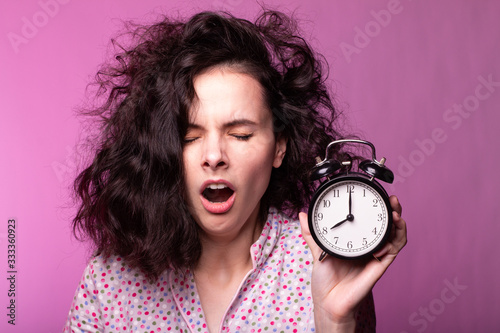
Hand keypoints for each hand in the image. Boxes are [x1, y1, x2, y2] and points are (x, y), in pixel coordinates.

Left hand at [299, 195, 406, 331]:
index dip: (377, 208)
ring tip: (396, 214)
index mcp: (356, 241)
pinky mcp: (378, 267)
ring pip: (395, 237)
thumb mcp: (317, 251)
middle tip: (394, 200)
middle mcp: (368, 247)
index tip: (378, 194)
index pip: (370, 221)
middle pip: (387, 226)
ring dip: (399, 224)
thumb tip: (302, 214)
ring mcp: (375, 257)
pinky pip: (392, 252)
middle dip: (394, 211)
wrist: (328, 302)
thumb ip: (311, 233)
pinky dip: (394, 242)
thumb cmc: (324, 280)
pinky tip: (390, 236)